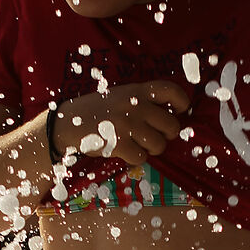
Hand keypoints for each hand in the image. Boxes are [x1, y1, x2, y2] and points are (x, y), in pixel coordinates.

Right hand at [52, 81, 190, 167]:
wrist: (67, 123)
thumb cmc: (98, 110)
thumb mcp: (120, 96)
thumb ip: (143, 101)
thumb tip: (171, 115)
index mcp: (136, 91)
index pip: (171, 90)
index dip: (182, 101)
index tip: (182, 110)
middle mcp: (135, 106)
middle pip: (171, 125)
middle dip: (167, 135)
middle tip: (155, 136)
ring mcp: (127, 125)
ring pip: (159, 145)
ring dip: (152, 149)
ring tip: (139, 145)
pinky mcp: (118, 143)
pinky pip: (141, 158)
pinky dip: (136, 158)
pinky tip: (125, 152)